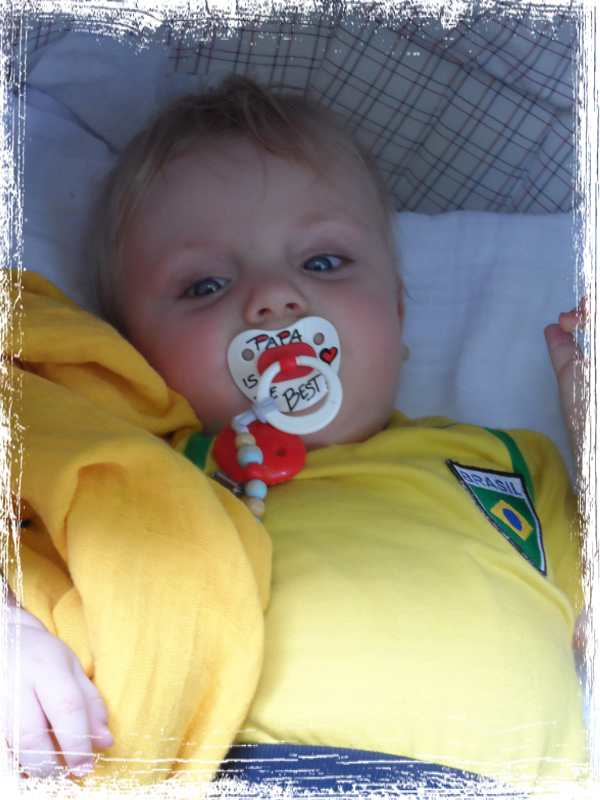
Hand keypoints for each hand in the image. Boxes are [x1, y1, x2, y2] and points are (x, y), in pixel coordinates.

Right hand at [0, 610, 112, 799]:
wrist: (2, 639)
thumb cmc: (43, 659)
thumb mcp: (73, 669)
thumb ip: (90, 705)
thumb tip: (106, 743)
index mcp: (46, 668)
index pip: (65, 708)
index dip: (77, 743)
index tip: (84, 768)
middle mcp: (14, 684)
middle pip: (29, 736)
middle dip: (47, 769)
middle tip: (62, 784)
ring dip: (17, 783)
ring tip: (35, 796)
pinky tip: (14, 786)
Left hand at [545, 280, 599, 440]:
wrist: (594, 425)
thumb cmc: (583, 403)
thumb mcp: (568, 368)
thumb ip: (562, 347)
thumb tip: (550, 326)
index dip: (594, 305)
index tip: (581, 299)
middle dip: (599, 303)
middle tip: (583, 302)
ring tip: (585, 305)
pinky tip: (592, 314)